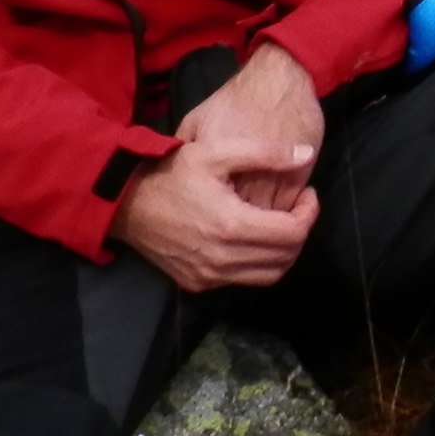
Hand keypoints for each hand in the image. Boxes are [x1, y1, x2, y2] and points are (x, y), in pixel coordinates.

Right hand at [110, 45, 323, 290]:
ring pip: (268, 275)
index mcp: (231, 226)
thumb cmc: (172, 172)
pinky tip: (254, 236)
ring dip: (283, 251)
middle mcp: (222, 259)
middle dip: (300, 231)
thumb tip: (307, 156)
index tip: (308, 194)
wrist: (124, 202)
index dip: (310, 213)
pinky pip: (242, 280)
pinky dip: (258, 263)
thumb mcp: (217, 151)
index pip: (293, 233)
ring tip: (280, 222)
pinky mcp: (196, 283)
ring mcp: (208, 276)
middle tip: (298, 207)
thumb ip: (266, 153)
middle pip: (285, 258)